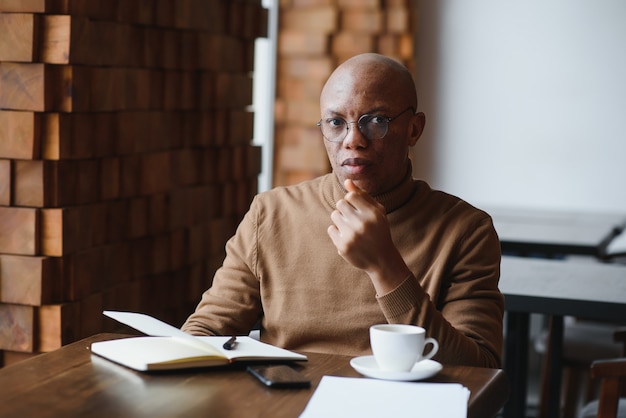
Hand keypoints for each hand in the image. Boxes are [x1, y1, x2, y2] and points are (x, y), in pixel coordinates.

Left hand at [327, 179, 411, 294]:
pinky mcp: (343, 246)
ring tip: (350, 227)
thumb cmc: (378, 231)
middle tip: (354, 219)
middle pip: (340, 203)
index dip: (352, 201)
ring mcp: (352, 236)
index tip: (358, 210)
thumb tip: (347, 181)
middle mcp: (362, 224)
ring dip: (340, 219)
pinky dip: (337, 232)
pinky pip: (331, 229)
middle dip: (346, 210)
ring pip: (334, 215)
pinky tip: (347, 237)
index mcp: (373, 213)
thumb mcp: (376, 212)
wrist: (381, 259)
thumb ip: (362, 195)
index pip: (351, 195)